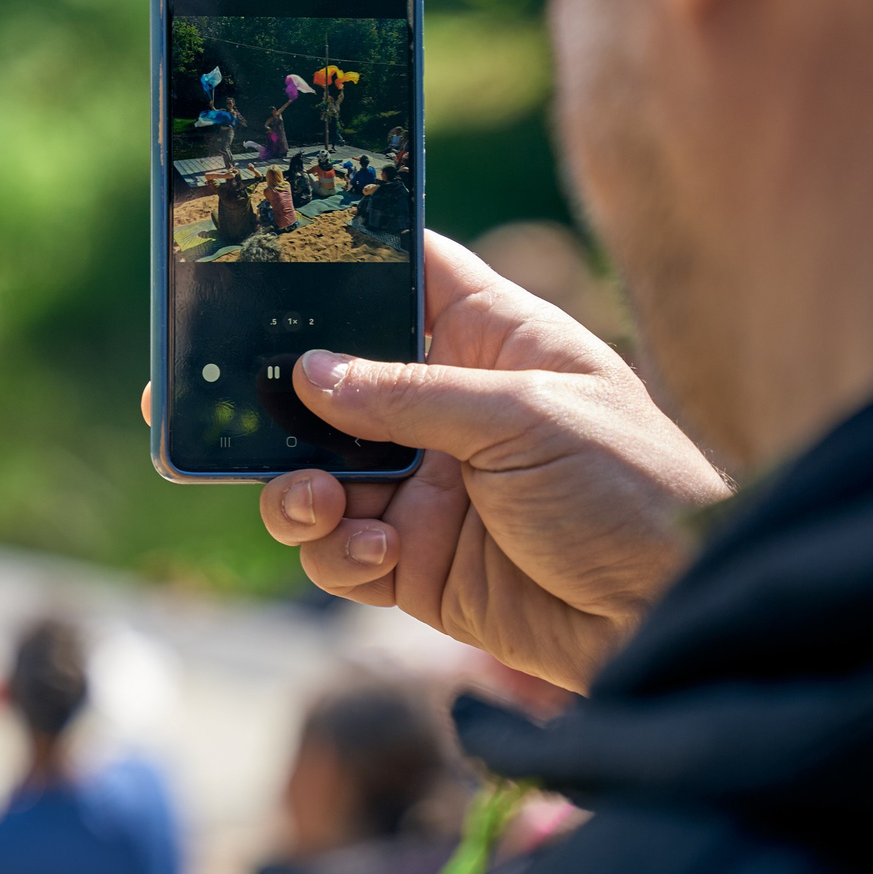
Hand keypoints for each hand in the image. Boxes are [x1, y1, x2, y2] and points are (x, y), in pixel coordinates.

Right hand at [140, 232, 729, 691]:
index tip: (255, 255)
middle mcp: (447, 404)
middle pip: (329, 379)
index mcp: (489, 339)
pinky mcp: (418, 563)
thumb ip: (409, 395)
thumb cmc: (636, 488)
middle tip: (188, 397)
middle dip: (265, 393)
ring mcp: (428, 485)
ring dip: (291, 486)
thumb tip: (306, 376)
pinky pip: (340, 548)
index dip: (335, 260)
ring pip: (316, 471)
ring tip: (311, 501)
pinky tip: (371, 550)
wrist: (684, 618)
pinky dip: (334, 549)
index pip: (400, 274)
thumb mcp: (526, 418)